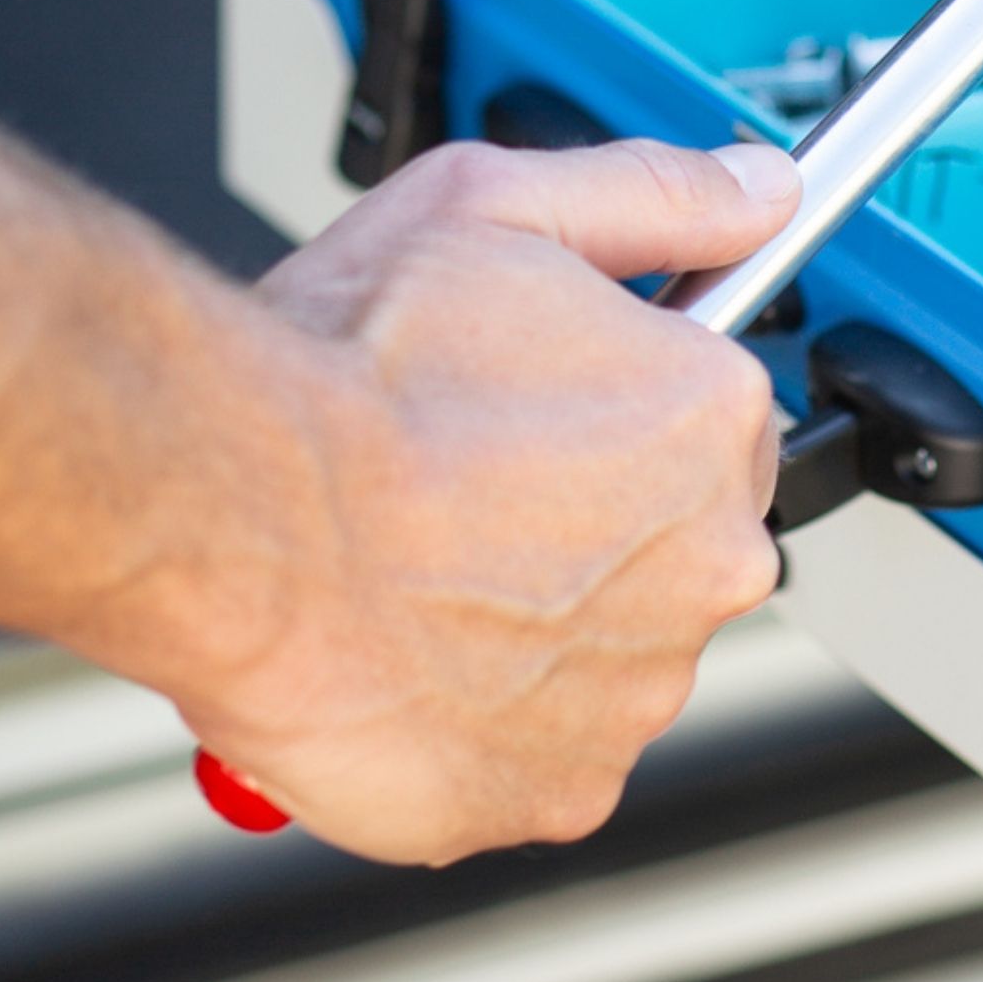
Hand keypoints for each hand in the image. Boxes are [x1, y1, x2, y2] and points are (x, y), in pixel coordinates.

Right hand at [173, 137, 796, 865]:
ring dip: (533, 621)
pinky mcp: (552, 793)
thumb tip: (755, 188)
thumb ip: (656, 195)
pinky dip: (481, 719)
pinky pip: (539, 754)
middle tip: (465, 482)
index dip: (616, 400)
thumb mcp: (502, 202)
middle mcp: (704, 566)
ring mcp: (632, 695)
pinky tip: (406, 645)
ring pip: (605, 652)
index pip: (712, 417)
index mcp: (707, 422)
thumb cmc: (345, 367)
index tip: (540, 400)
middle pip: (670, 542)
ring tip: (419, 563)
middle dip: (584, 517)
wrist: (227, 506)